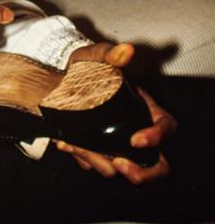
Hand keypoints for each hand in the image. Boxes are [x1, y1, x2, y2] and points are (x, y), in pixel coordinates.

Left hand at [55, 42, 176, 183]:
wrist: (57, 79)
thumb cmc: (84, 67)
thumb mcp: (95, 55)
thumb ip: (110, 53)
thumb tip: (126, 50)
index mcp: (144, 108)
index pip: (165, 127)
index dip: (157, 137)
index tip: (136, 139)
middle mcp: (134, 129)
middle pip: (155, 163)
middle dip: (141, 172)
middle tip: (118, 163)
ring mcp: (115, 143)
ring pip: (117, 167)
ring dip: (97, 161)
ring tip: (76, 144)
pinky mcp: (96, 150)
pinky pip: (93, 164)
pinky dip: (79, 156)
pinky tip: (66, 143)